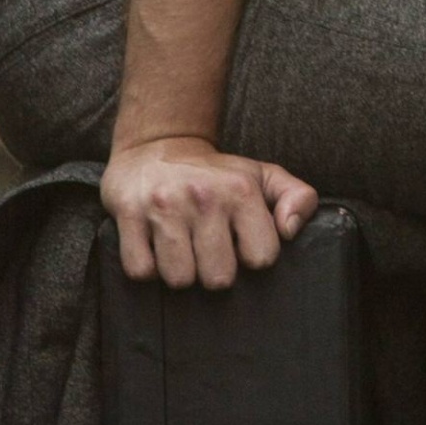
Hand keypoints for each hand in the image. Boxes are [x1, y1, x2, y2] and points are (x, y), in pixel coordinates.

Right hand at [101, 137, 317, 288]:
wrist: (156, 145)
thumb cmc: (215, 173)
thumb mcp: (263, 176)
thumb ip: (298, 198)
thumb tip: (290, 231)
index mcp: (241, 190)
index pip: (261, 257)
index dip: (252, 257)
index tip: (240, 244)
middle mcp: (204, 197)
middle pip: (219, 278)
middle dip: (214, 271)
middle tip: (207, 250)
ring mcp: (164, 206)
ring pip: (179, 280)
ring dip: (180, 273)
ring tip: (182, 249)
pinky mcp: (127, 213)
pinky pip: (140, 271)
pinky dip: (147, 268)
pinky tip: (155, 248)